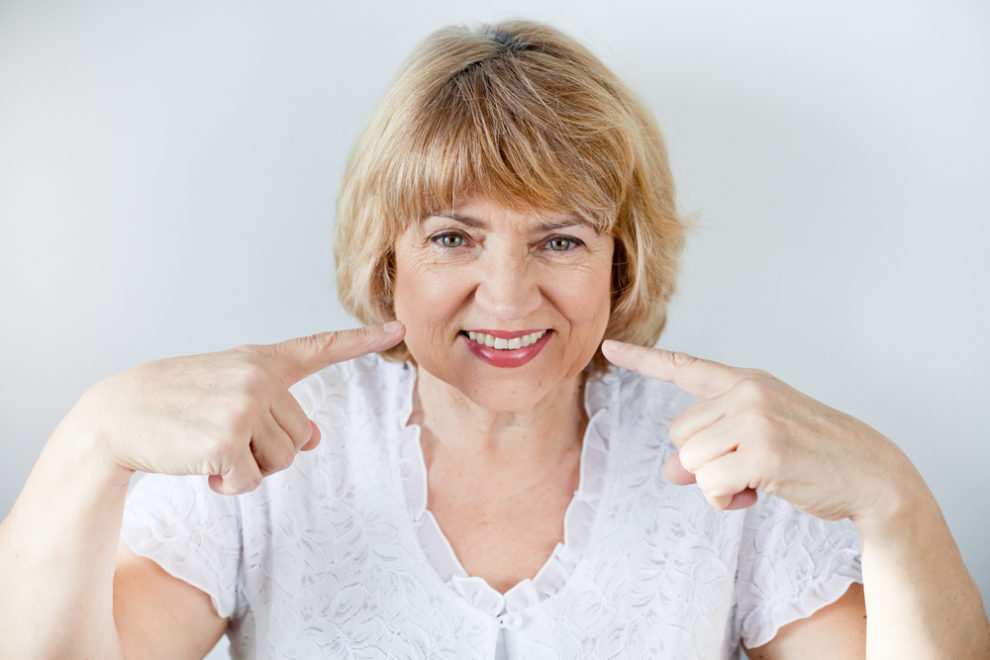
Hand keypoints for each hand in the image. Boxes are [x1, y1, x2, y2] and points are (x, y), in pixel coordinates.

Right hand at [68, 322, 404, 493]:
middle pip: (302, 436)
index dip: (363, 340)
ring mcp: (245, 405)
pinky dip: (229, 486)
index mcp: (261, 359)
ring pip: (282, 461)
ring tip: (213, 449)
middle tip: (226, 439)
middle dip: (268, 451)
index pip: (321, 347)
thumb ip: (275, 408)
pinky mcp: (228, 439)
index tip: (399, 327)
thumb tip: (315, 439)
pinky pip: (251, 482)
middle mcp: (259, 376)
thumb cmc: (176, 403)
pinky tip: (203, 467)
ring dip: (249, 469)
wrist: (117, 414)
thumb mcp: (229, 393)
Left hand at [601, 340, 916, 523]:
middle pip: (679, 434)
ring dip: (715, 485)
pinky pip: (711, 485)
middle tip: (744, 469)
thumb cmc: (810, 453)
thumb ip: (709, 446)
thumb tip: (671, 470)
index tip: (610, 346)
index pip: (685, 366)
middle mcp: (746, 393)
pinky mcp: (764, 454)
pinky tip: (757, 494)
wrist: (869, 471)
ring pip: (691, 462)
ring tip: (754, 480)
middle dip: (703, 462)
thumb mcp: (755, 440)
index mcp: (744, 381)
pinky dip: (726, 501)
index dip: (642, 359)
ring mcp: (755, 421)